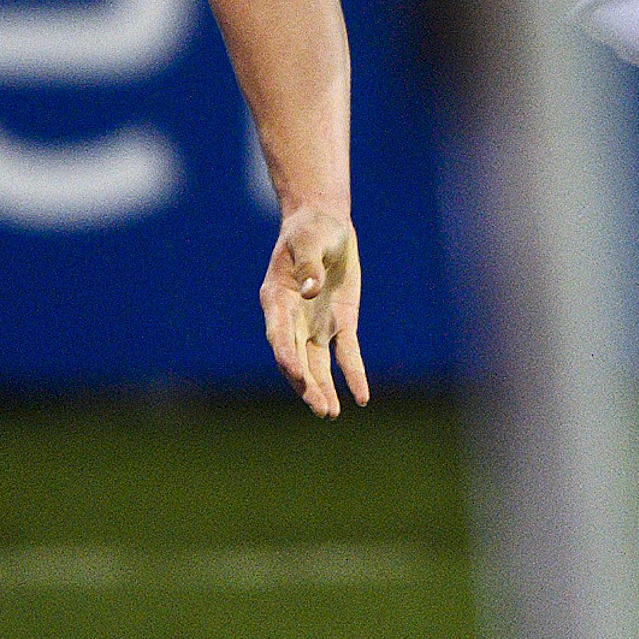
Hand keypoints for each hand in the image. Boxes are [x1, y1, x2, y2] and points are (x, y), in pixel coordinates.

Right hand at [261, 204, 365, 416]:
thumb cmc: (311, 229)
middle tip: (321, 409)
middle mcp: (292, 319)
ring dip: (323, 388)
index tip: (296, 373)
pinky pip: (346, 354)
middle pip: (297, 358)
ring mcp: (315, 325)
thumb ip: (309, 263)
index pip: (279, 333)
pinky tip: (362, 397)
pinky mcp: (340, 325)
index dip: (286, 354)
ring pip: (317, 364)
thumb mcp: (310, 239)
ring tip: (331, 413)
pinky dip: (353, 374)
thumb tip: (309, 290)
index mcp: (276, 299)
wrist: (325, 224)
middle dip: (307, 385)